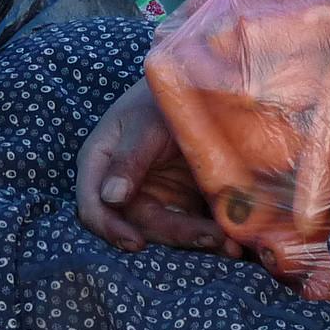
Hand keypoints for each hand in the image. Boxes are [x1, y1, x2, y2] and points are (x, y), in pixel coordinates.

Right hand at [77, 79, 242, 256]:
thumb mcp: (144, 124)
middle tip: (211, 239)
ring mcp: (153, 195)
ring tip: (231, 247)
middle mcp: (123, 187)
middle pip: (140, 224)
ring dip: (198, 240)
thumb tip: (111, 198)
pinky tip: (236, 243)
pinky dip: (213, 233)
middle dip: (175, 236)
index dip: (111, 229)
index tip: (137, 243)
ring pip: (170, 230)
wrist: (195, 83)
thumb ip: (129, 159)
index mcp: (100, 164)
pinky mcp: (181, 201)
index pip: (93, 207)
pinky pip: (193, 225)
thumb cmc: (159, 97)